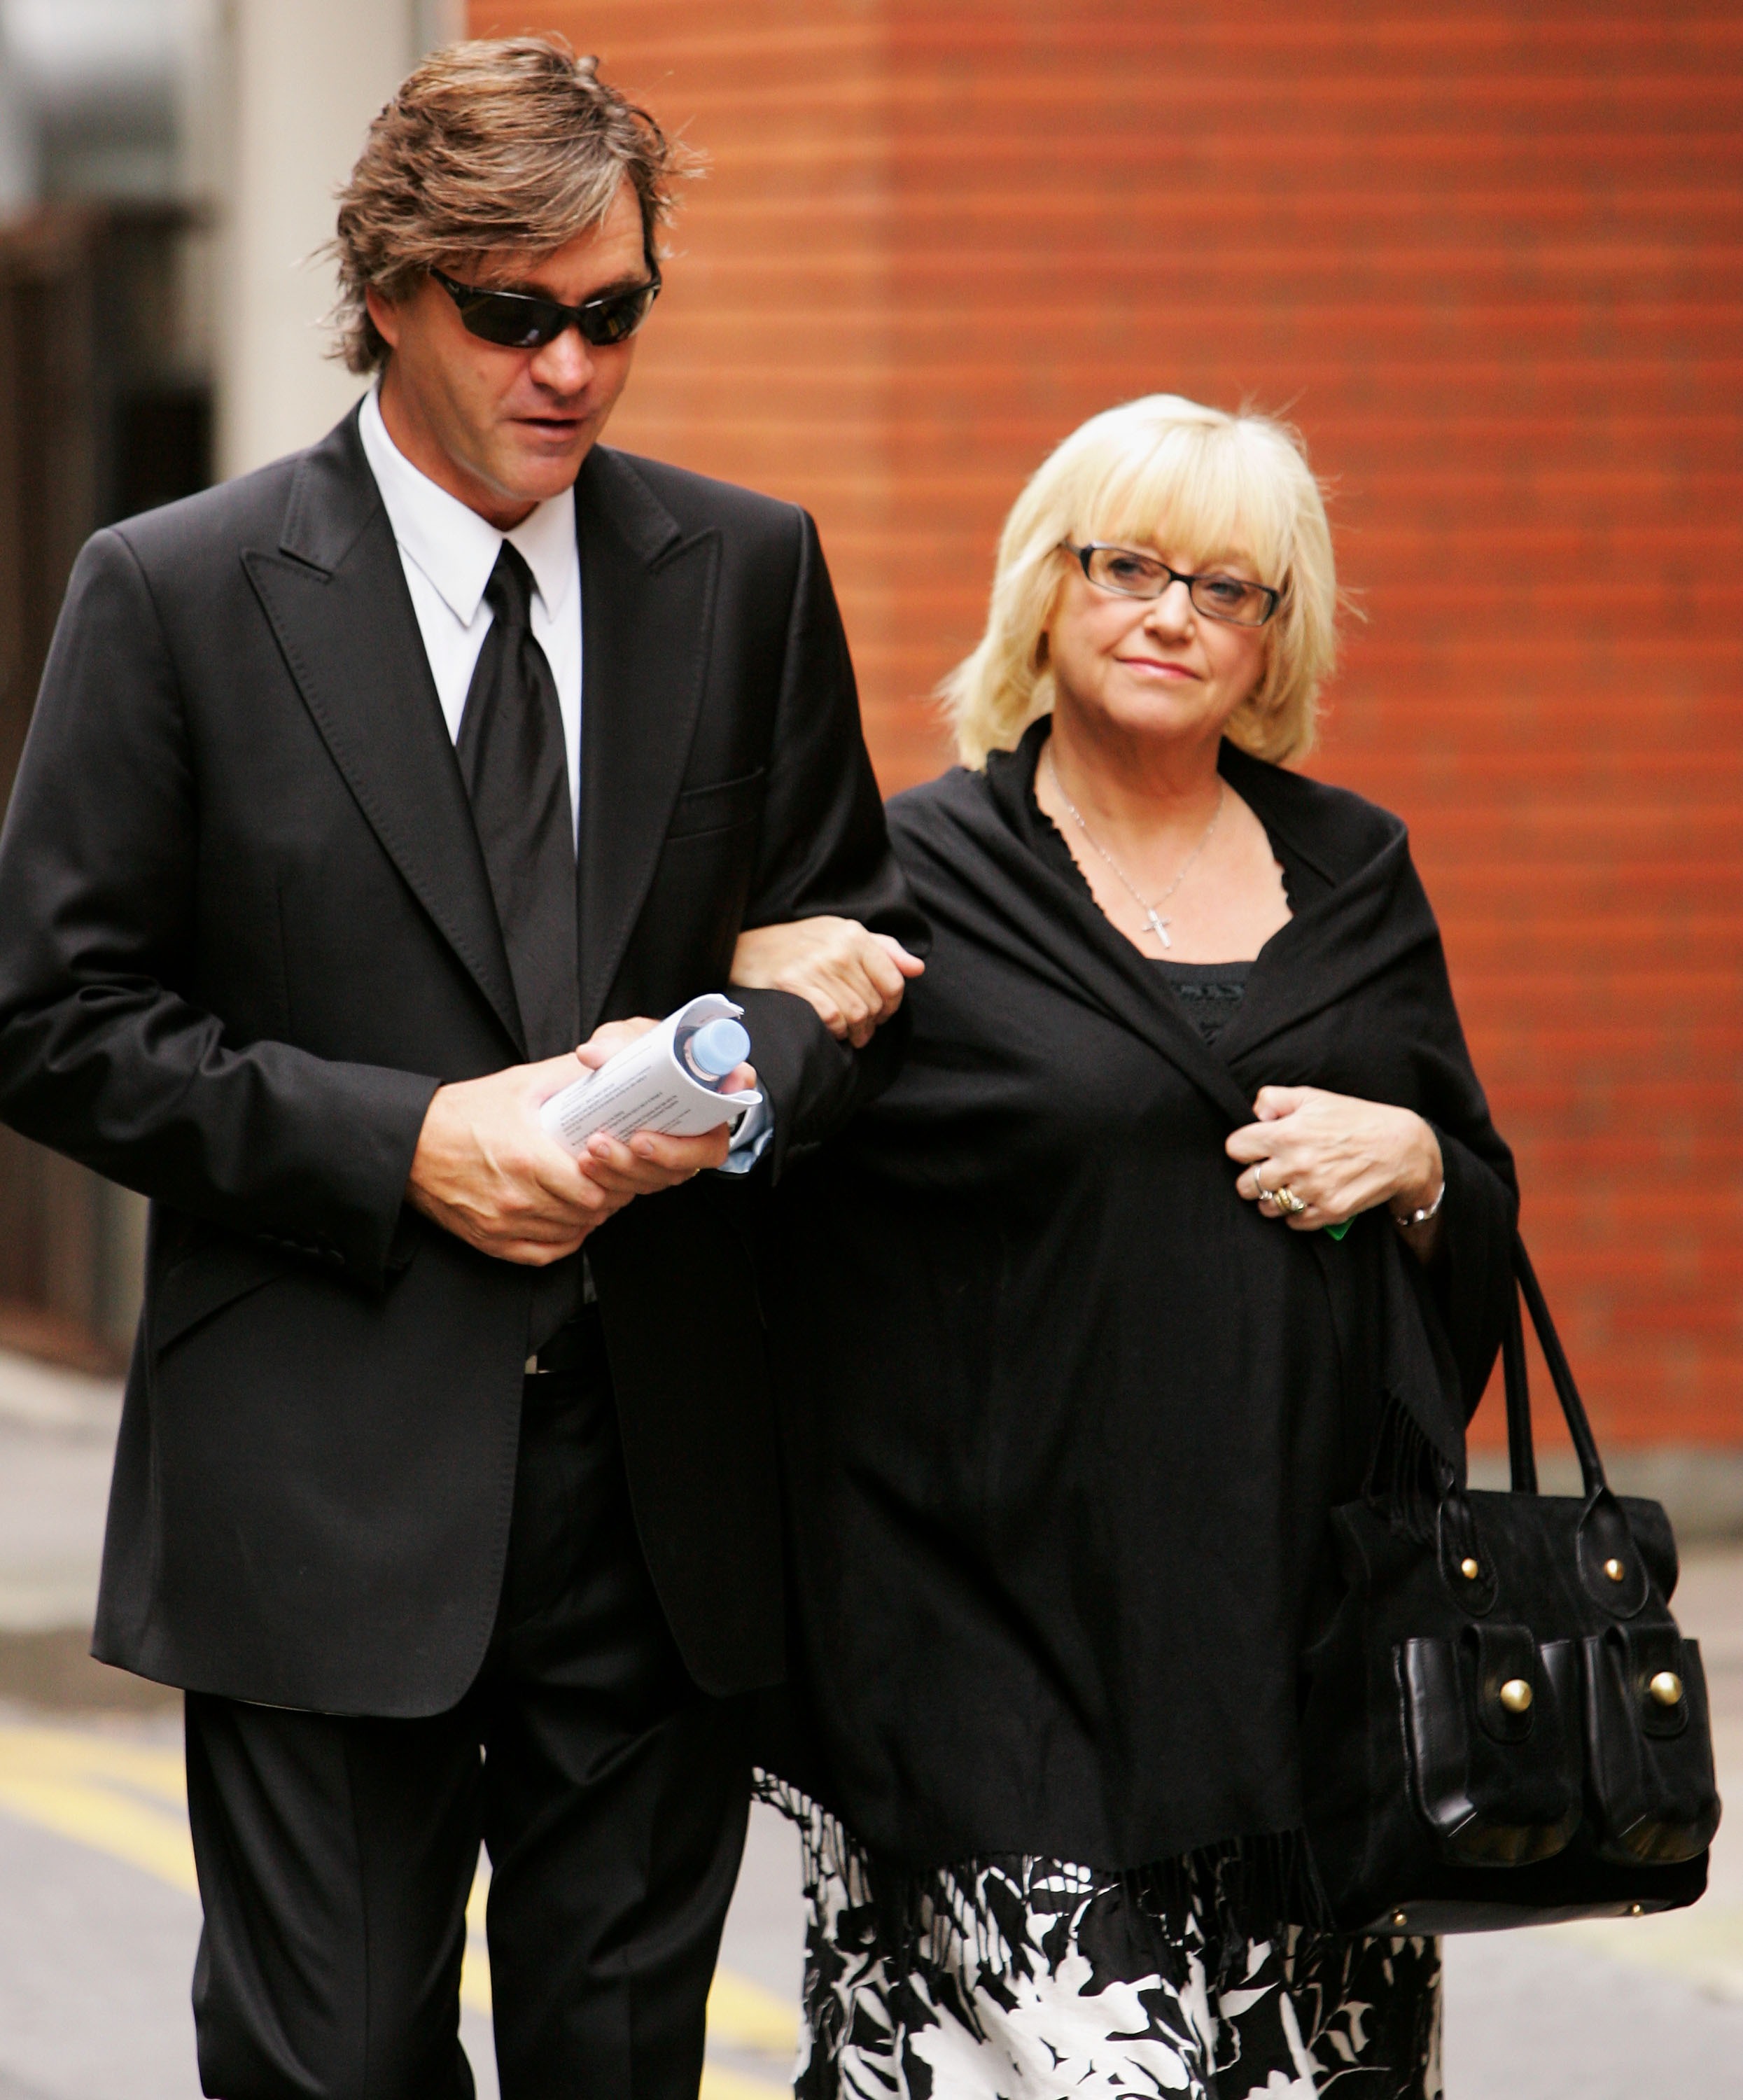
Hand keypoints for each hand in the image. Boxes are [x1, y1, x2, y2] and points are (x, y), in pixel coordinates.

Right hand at [406, 1052, 634, 1264]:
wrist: (411, 1142)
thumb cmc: (464, 1112)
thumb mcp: (519, 1084)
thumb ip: (567, 1075)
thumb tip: (608, 1063)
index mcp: (527, 1159)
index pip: (591, 1190)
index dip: (610, 1179)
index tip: (613, 1165)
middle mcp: (516, 1198)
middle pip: (584, 1215)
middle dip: (603, 1197)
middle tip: (610, 1181)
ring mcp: (502, 1224)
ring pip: (566, 1234)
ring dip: (585, 1218)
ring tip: (590, 1197)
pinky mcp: (489, 1240)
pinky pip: (541, 1255)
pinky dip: (561, 1240)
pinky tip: (569, 1223)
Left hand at [569, 1017, 752, 1197]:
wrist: (604, 1084)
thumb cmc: (628, 1056)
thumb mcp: (622, 1042)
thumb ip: (611, 1045)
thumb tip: (590, 1055)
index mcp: (705, 1081)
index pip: (738, 1081)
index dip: (739, 1083)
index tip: (730, 1083)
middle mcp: (702, 1122)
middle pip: (707, 1148)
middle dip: (670, 1153)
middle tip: (636, 1141)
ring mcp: (680, 1151)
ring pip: (671, 1174)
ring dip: (632, 1168)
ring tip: (595, 1150)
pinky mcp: (654, 1170)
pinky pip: (643, 1184)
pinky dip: (615, 1179)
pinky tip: (589, 1165)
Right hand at [731, 916, 923, 1048]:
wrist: (749, 947)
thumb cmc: (801, 944)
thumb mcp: (843, 935)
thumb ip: (884, 950)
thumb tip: (917, 968)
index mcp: (855, 934)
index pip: (893, 982)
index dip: (892, 1006)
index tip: (882, 1013)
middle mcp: (838, 949)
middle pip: (874, 1003)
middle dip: (872, 1023)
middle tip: (862, 1028)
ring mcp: (815, 966)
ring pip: (856, 1014)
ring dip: (855, 1031)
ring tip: (850, 1033)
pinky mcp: (794, 983)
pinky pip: (832, 1018)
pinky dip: (836, 1030)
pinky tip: (832, 1029)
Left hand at [1225, 1086, 1442, 1237]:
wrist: (1401, 1148)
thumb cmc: (1355, 1119)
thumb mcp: (1314, 1097)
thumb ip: (1274, 1099)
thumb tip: (1253, 1114)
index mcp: (1287, 1133)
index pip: (1235, 1148)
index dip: (1243, 1147)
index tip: (1253, 1148)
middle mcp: (1296, 1165)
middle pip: (1244, 1184)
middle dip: (1252, 1177)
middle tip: (1267, 1170)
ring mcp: (1312, 1191)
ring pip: (1266, 1207)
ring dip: (1271, 1198)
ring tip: (1285, 1186)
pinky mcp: (1328, 1211)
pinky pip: (1293, 1222)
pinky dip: (1294, 1214)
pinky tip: (1304, 1198)